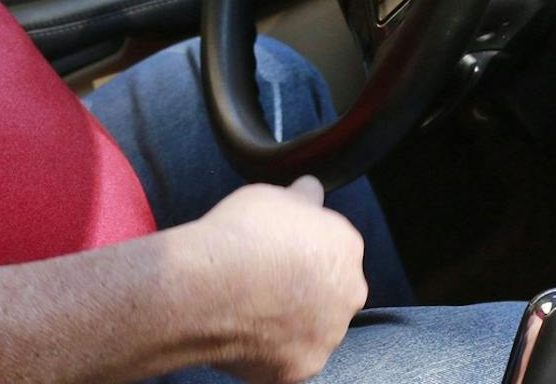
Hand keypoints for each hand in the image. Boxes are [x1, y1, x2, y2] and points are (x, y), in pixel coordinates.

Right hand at [180, 177, 365, 382]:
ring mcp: (325, 337)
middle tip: (266, 281)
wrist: (208, 287)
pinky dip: (269, 350)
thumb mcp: (274, 195)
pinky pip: (286, 358)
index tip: (280, 250)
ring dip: (291, 321)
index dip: (305, 248)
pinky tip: (243, 332)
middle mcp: (347, 295)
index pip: (336, 248)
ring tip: (250, 308)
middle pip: (331, 292)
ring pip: (312, 328)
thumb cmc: (241, 235)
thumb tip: (311, 189)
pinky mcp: (299, 368)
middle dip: (306, 288)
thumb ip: (302, 198)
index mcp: (346, 249)